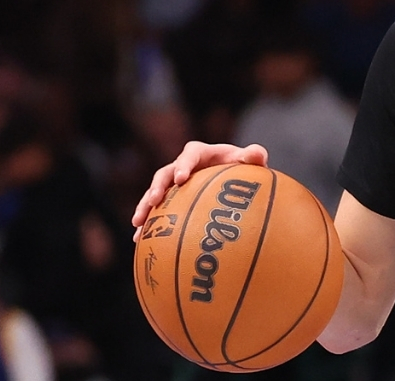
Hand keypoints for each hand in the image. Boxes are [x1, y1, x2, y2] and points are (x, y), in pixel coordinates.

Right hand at [131, 141, 268, 240]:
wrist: (234, 183)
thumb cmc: (243, 169)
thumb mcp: (250, 161)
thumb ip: (254, 155)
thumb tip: (257, 154)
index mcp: (200, 153)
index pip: (189, 154)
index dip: (183, 164)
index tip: (180, 178)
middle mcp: (182, 166)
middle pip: (164, 173)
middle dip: (157, 186)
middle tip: (154, 199)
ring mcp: (173, 184)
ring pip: (154, 193)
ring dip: (144, 206)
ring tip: (137, 224)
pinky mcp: (170, 200)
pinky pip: (155, 211)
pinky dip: (147, 224)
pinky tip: (138, 240)